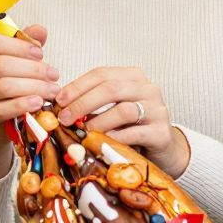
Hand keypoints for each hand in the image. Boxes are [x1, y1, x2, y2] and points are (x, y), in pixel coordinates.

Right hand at [0, 24, 55, 178]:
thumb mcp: (14, 56)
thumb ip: (25, 41)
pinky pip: (0, 109)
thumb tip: (40, 31)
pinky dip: (22, 105)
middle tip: (53, 74)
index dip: (18, 46)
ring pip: (2, 87)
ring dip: (32, 87)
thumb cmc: (4, 78)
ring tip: (51, 90)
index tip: (40, 53)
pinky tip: (38, 102)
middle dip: (32, 69)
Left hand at [55, 66, 185, 176]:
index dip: (78, 86)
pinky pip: (135, 133)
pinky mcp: (161, 133)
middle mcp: (148, 89)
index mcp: (133, 77)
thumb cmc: (132, 127)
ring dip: (97, 122)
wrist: (163, 148)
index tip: (59, 100)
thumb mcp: (112, 109)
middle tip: (65, 118)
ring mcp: (158, 110)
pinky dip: (114, 138)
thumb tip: (59, 107)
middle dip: (83, 103)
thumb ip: (92, 104)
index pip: (102, 74)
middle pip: (111, 88)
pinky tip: (101, 143)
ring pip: (123, 110)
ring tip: (82, 132)